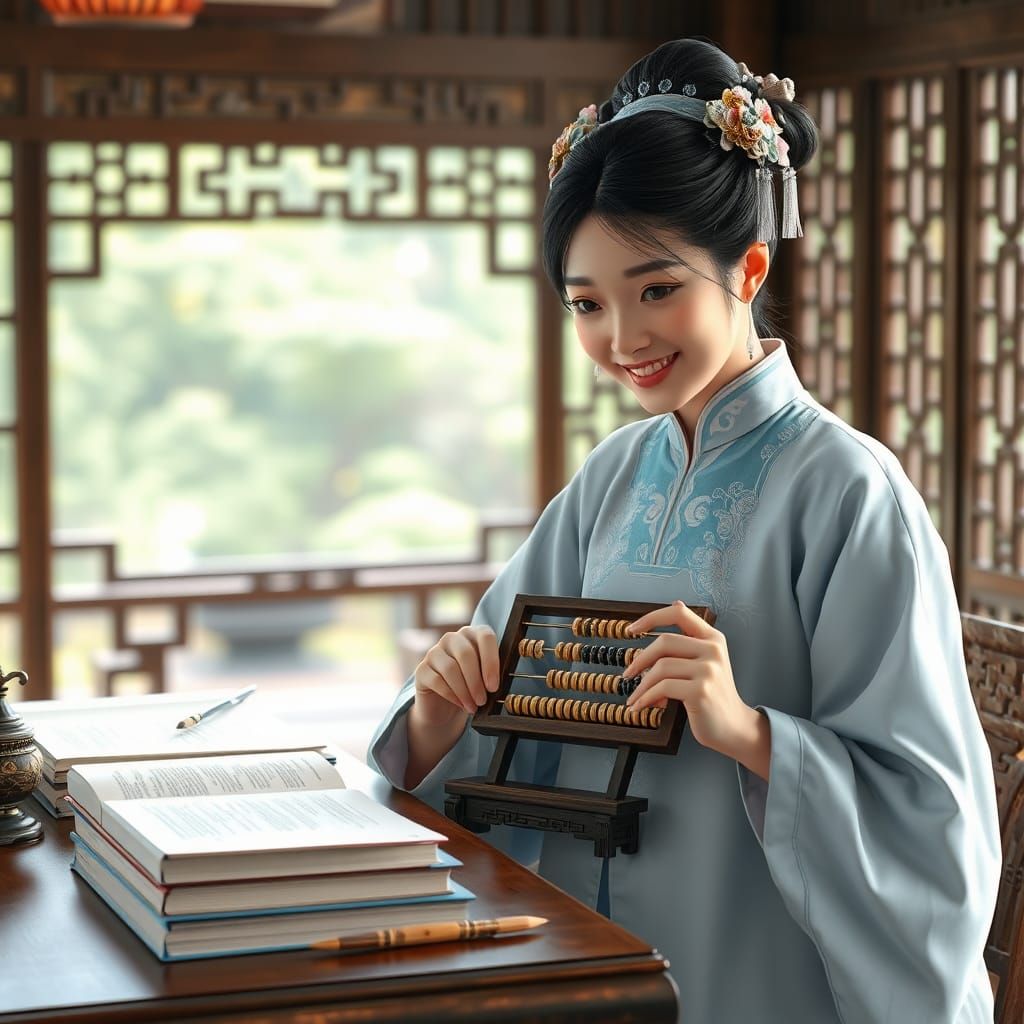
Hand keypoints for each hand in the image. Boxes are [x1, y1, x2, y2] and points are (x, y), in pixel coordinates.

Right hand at [413, 625, 500, 725]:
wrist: (446, 706)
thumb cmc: (472, 688)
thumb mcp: (486, 678)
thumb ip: (492, 673)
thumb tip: (498, 683)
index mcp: (473, 634)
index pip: (485, 637)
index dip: (491, 661)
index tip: (494, 686)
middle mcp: (452, 638)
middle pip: (466, 653)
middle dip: (476, 681)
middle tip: (483, 700)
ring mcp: (434, 652)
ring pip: (450, 668)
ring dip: (464, 691)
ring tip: (473, 706)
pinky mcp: (421, 669)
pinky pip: (437, 680)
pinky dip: (452, 695)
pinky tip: (460, 704)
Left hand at [623, 600, 763, 765]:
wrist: (733, 727)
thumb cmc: (712, 695)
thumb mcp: (706, 660)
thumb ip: (690, 638)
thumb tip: (676, 603)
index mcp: (713, 638)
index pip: (679, 614)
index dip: (652, 618)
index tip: (631, 630)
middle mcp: (713, 650)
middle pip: (664, 642)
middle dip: (640, 659)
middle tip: (627, 674)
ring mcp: (708, 670)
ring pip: (660, 668)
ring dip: (641, 685)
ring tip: (635, 697)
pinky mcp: (700, 691)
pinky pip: (662, 688)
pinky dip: (646, 698)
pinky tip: (640, 706)